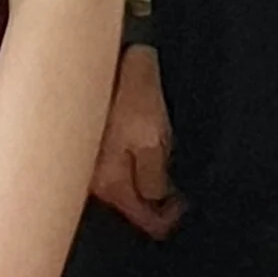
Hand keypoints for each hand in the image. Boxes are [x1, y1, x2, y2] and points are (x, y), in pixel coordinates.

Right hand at [89, 41, 181, 239]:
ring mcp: (92, 165)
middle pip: (134, 207)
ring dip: (147, 178)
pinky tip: (144, 145)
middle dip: (157, 198)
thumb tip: (161, 202)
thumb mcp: (153, 138)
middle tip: (175, 176)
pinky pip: (119, 169)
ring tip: (161, 153)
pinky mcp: (93, 148)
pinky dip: (135, 164)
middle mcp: (95, 182)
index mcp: (110, 184)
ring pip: (127, 188)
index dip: (172, 216)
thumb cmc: (129, 93)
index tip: (185, 199)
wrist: (104, 54)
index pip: (146, 221)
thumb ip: (156, 177)